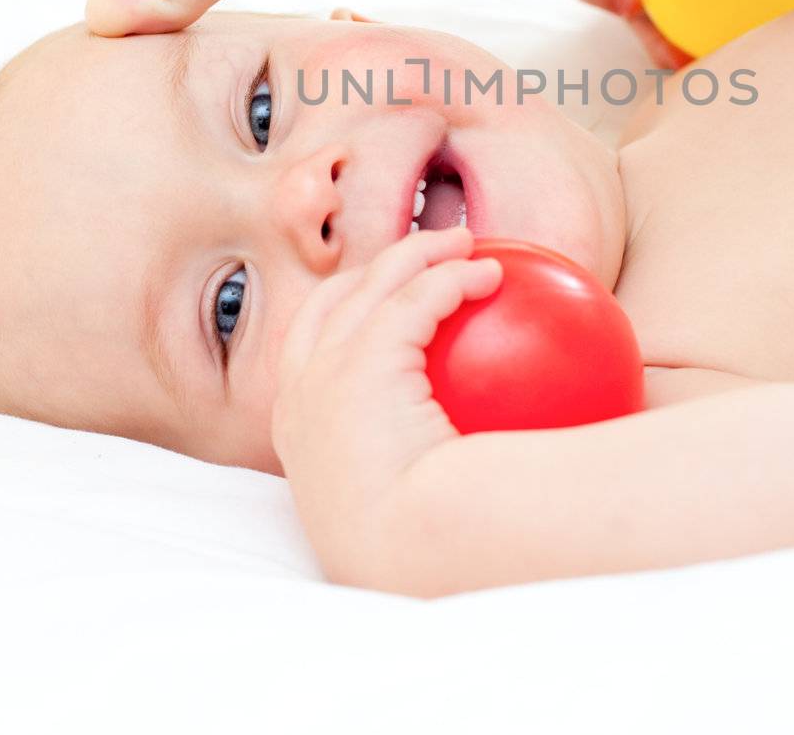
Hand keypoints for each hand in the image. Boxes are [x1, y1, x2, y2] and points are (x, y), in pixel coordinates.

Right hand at [270, 227, 501, 581]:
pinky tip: (494, 274)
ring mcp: (325, 372)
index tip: (391, 298)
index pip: (310, 349)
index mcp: (299, 431)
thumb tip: (482, 457)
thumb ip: (420, 471)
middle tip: (434, 254)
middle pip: (334, 299)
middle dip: (380, 266)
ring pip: (373, 283)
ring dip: (421, 255)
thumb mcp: (405, 512)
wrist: (401, 550)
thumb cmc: (419, 551)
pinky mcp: (364, 357)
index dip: (346, 310)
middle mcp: (300, 394)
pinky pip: (420, 298)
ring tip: (467, 242)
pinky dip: (455, 278)